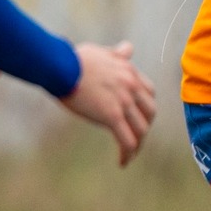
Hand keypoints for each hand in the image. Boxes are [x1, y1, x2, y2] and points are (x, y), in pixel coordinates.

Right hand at [61, 40, 157, 165]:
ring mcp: (123, 102)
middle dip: (143, 126)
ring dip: (137, 144)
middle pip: (149, 113)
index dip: (144, 107)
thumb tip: (128, 48)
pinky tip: (122, 162)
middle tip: (134, 137)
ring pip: (140, 130)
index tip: (136, 117)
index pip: (149, 93)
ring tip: (128, 154)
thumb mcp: (102, 52)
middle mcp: (132, 86)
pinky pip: (126, 140)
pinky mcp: (111, 116)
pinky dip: (127, 153)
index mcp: (130, 72)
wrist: (60, 65)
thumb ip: (118, 54)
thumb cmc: (74, 59)